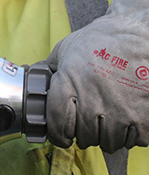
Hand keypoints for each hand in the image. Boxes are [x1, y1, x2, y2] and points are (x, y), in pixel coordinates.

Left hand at [46, 0, 148, 152]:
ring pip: (109, 142)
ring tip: (110, 121)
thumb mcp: (66, 49)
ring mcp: (120, 109)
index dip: (58, 135)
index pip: (57, 124)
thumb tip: (36, 83)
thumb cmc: (101, 39)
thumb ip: (51, 69)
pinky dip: (133, 136)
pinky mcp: (145, 115)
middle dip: (85, 135)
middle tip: (90, 125)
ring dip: (108, 136)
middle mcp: (92, 99)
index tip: (62, 137)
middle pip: (84, 136)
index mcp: (69, 83)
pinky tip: (129, 121)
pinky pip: (136, 140)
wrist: (140, 32)